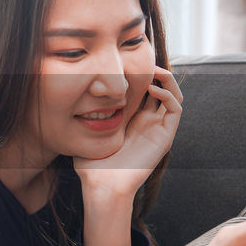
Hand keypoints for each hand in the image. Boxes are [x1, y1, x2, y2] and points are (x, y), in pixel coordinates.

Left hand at [73, 65, 183, 197]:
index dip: (140, 73)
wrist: (102, 186)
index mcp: (131, 120)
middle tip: (143, 59)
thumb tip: (70, 95)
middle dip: (155, 71)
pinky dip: (168, 94)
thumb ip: (84, 114)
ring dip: (166, 78)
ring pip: (173, 95)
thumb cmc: (91, 164)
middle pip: (161, 88)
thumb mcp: (86, 131)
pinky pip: (175, 109)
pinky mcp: (165, 137)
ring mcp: (158, 129)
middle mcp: (147, 122)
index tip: (127, 59)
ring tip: (153, 69)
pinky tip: (152, 89)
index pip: (142, 90)